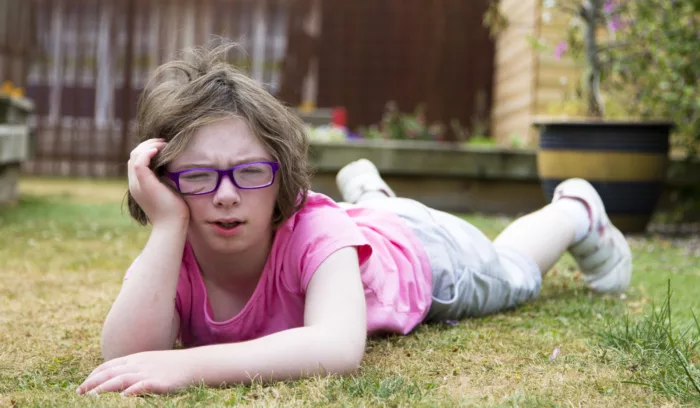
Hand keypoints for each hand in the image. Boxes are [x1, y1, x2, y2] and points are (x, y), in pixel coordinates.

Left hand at [77, 350, 199, 396]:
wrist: (196, 364)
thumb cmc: (173, 366)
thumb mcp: (150, 363)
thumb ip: (133, 369)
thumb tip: (117, 382)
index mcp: (136, 358)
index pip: (108, 365)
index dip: (93, 375)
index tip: (82, 386)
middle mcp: (139, 364)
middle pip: (111, 372)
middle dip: (93, 383)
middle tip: (79, 393)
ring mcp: (149, 372)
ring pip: (122, 379)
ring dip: (104, 388)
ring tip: (92, 397)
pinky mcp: (161, 382)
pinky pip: (144, 385)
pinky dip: (132, 390)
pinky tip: (123, 396)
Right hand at [128, 138, 188, 225]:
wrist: (172, 225)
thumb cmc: (175, 211)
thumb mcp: (169, 190)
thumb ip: (166, 179)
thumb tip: (174, 167)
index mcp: (139, 185)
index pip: (136, 160)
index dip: (147, 149)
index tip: (163, 146)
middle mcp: (135, 183)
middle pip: (133, 155)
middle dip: (148, 144)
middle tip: (164, 142)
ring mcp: (137, 184)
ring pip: (134, 155)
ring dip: (149, 145)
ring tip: (164, 145)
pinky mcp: (143, 184)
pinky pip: (139, 162)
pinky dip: (147, 152)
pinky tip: (159, 150)